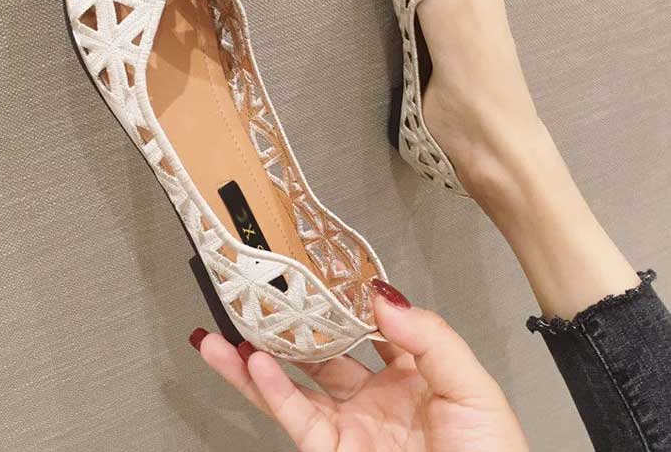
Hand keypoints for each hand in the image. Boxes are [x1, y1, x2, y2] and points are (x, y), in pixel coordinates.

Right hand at [191, 280, 527, 450]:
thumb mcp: (471, 387)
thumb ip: (429, 337)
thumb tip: (383, 296)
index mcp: (411, 373)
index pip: (367, 324)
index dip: (340, 299)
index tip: (316, 272)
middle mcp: (375, 397)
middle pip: (321, 353)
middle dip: (287, 328)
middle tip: (258, 301)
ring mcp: (351, 426)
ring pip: (293, 387)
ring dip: (255, 361)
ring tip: (226, 335)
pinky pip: (296, 417)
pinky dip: (270, 391)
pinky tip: (253, 365)